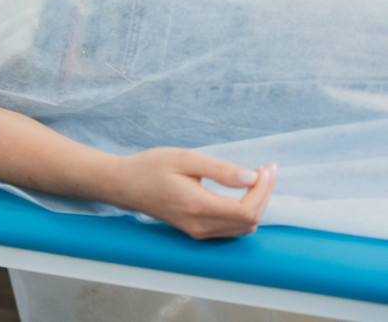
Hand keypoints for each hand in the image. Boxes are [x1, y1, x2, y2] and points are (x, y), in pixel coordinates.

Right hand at [115, 148, 275, 238]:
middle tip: (265, 169)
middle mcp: (200, 226)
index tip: (266, 168)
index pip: (247, 210)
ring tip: (257, 177)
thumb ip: (220, 170)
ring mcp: (198, 232)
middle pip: (250, 221)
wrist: (125, 184)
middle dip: (264, 194)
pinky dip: (244, 211)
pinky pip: (231, 228)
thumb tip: (252, 178)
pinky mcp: (196, 231)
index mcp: (198, 207)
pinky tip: (242, 191)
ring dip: (256, 203)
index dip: (264, 191)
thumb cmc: (151, 167)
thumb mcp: (185, 159)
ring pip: (243, 227)